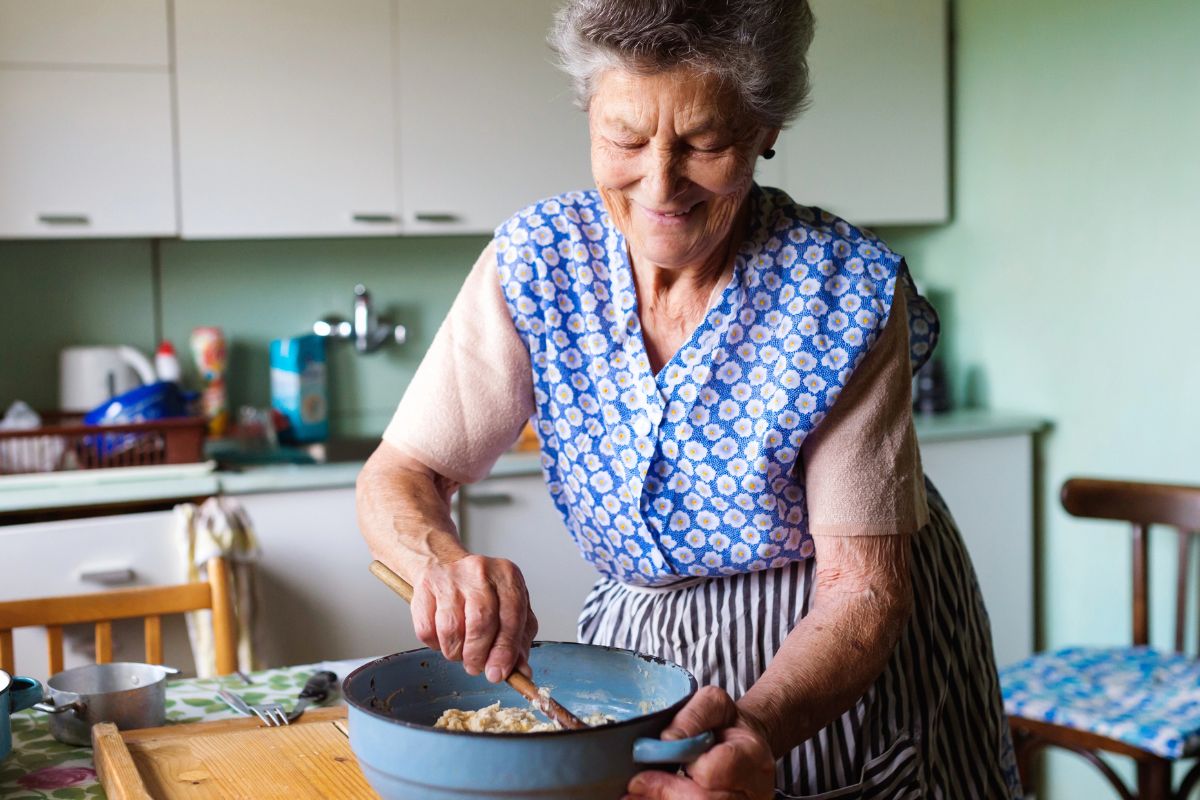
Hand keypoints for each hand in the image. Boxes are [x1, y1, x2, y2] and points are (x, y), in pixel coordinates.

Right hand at [410, 554, 537, 682]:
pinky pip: (426, 629)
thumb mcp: (509, 608)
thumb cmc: (481, 590)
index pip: (512, 617)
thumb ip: (519, 641)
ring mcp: (450, 578)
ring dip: (456, 652)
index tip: (498, 673)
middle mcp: (480, 572)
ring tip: (461, 651)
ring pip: (451, 629)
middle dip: (478, 655)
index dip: (505, 651)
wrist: (444, 563)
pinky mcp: (424, 587)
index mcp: (507, 576)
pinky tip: (444, 638)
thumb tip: (522, 672)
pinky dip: (435, 644)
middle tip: (476, 666)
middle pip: (480, 623)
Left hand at [624, 686, 775, 799]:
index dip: (678, 768)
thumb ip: (693, 715)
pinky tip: (654, 796)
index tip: (648, 763)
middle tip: (636, 785)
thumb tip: (668, 740)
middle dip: (666, 793)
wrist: (744, 744)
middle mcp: (754, 790)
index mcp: (752, 756)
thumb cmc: (727, 723)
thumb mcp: (713, 703)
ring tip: (639, 793)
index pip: (711, 771)